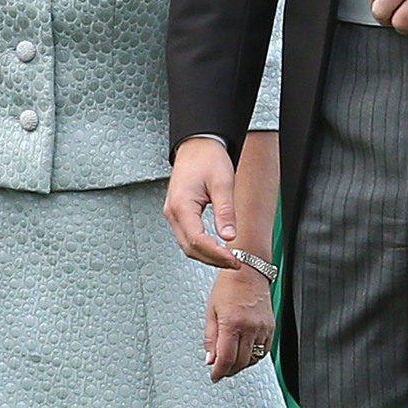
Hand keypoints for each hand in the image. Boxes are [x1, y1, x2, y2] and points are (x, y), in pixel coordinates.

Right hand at [164, 136, 240, 268]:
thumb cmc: (207, 158)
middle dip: (212, 259)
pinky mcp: (178, 214)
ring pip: (187, 245)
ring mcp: (173, 214)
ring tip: (228, 259)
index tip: (233, 259)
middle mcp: (173, 212)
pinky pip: (187, 237)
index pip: (197, 240)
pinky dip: (202, 247)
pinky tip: (216, 249)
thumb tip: (229, 236)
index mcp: (181, 205)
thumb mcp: (223, 183)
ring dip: (207, 256)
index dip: (216, 254)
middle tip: (234, 263)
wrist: (197, 144)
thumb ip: (225, 211)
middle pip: (190, 248)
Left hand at [205, 264, 274, 381]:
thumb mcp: (211, 311)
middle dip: (228, 371)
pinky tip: (245, 354)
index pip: (226, 359)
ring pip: (253, 359)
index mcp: (232, 323)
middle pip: (240, 362)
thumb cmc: (229, 286)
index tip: (214, 376)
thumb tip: (210, 359)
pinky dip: (254, 356)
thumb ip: (210, 338)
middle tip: (220, 371)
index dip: (218, 372)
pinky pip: (264, 350)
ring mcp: (262, 328)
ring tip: (231, 363)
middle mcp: (250, 327)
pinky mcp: (271, 327)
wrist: (249, 270)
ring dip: (241, 365)